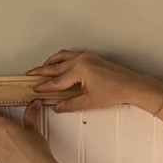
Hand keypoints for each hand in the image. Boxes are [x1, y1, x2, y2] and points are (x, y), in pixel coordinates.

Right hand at [26, 50, 158, 112]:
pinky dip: (61, 59)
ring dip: (50, 63)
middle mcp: (82, 60)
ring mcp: (87, 57)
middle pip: (56, 66)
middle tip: (30, 75)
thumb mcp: (89, 102)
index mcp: (80, 70)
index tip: (35, 89)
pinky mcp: (91, 57)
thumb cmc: (115, 92)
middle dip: (41, 72)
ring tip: (40, 68)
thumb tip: (58, 106)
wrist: (132, 86)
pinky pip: (71, 55)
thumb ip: (70, 104)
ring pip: (62, 57)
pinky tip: (58, 63)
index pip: (57, 80)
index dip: (45, 86)